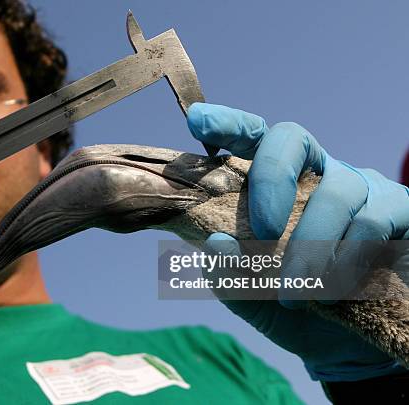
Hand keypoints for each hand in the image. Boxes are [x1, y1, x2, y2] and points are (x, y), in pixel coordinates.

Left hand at [186, 103, 408, 380]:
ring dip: (310, 246)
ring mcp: (361, 189)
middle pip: (292, 139)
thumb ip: (228, 274)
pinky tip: (331, 292)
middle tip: (263, 229)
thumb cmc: (294, 310)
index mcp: (274, 188)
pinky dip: (345, 261)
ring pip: (336, 191)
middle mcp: (316, 176)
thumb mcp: (252, 298)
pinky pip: (371, 222)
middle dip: (271, 177)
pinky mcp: (399, 211)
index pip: (251, 142)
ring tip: (293, 292)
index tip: (197, 121)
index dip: (228, 125)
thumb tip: (215, 243)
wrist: (349, 347)